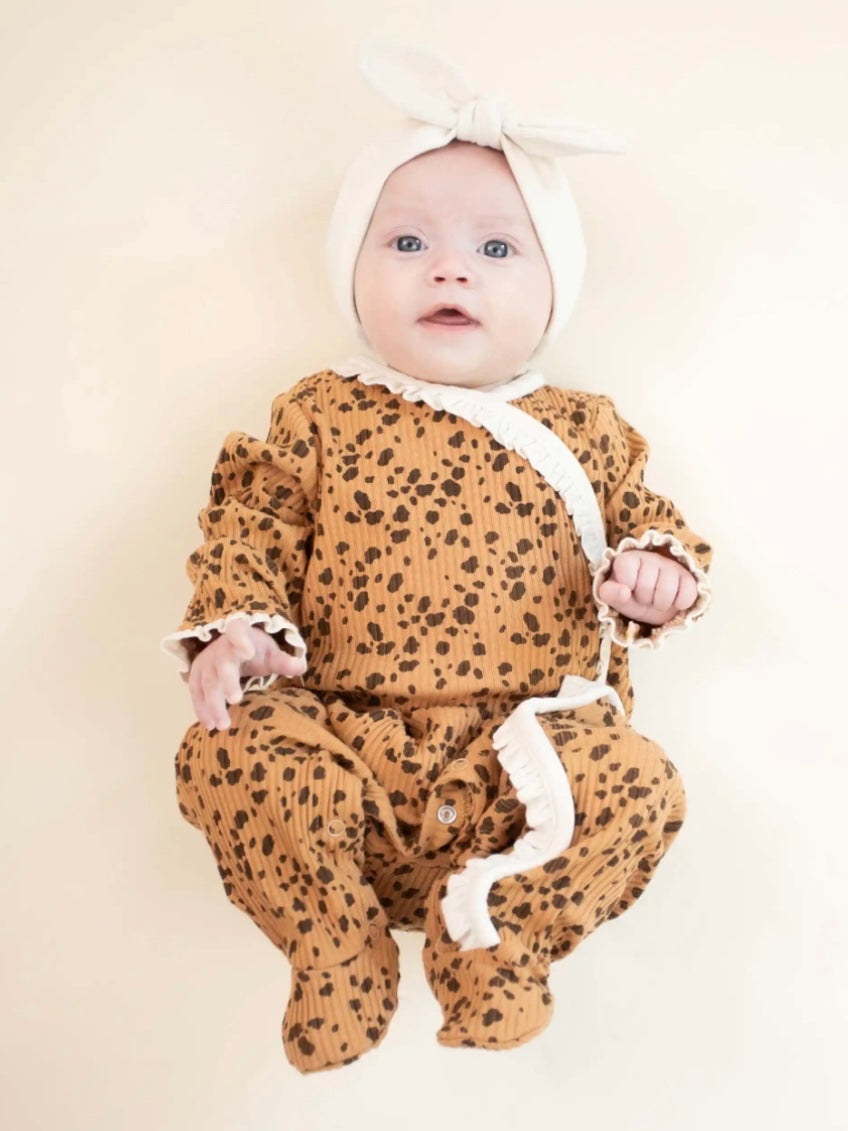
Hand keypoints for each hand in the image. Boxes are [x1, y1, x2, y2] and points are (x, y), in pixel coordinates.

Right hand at [186, 619, 306, 731]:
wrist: (229, 647)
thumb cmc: (254, 651)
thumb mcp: (270, 653)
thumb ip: (284, 661)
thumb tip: (301, 667)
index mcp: (239, 634)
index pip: (238, 633)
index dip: (242, 641)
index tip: (248, 652)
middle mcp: (219, 648)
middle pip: (222, 664)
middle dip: (228, 682)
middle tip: (236, 699)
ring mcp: (205, 662)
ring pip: (207, 683)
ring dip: (213, 704)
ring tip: (223, 724)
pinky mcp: (196, 676)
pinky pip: (196, 693)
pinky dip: (201, 709)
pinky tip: (210, 725)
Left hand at [596, 549, 697, 627]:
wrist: (651, 604)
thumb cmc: (629, 596)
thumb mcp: (613, 596)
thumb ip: (609, 592)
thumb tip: (624, 592)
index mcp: (628, 558)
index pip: (627, 575)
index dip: (626, 588)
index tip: (627, 589)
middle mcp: (650, 557)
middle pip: (647, 586)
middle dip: (644, 599)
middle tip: (643, 597)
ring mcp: (670, 565)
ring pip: (667, 590)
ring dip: (660, 604)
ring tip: (656, 600)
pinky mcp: (687, 576)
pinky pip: (688, 592)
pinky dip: (681, 603)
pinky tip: (674, 603)